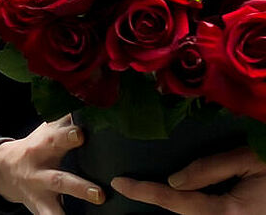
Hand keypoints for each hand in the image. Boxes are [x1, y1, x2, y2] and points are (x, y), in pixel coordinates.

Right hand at [0, 115, 103, 213]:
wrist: (3, 171)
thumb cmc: (36, 148)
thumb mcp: (45, 133)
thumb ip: (66, 121)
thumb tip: (90, 101)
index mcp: (45, 142)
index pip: (57, 132)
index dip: (68, 130)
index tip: (81, 128)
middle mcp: (41, 161)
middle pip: (54, 146)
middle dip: (67, 145)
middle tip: (82, 140)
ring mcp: (41, 184)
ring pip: (59, 185)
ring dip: (79, 189)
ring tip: (100, 195)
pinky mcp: (42, 206)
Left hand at [111, 146, 265, 213]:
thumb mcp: (249, 160)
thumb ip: (210, 169)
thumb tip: (174, 181)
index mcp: (232, 212)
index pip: (178, 202)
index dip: (147, 192)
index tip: (120, 183)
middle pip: (186, 214)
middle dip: (157, 200)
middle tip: (127, 185)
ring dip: (175, 205)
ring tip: (145, 189)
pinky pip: (210, 214)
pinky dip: (192, 206)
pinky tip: (177, 195)